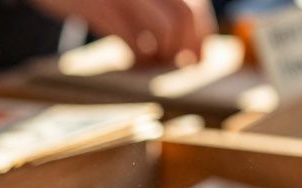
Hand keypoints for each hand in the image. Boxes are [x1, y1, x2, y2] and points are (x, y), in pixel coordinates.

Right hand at [29, 0, 215, 63]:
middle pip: (184, 17)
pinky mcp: (101, 6)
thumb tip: (182, 42)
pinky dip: (137, 57)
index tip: (196, 59)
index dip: (200, 35)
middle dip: (184, 48)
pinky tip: (130, 62)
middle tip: (176, 68)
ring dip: (161, 55)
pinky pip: (132, 39)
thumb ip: (152, 7)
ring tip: (148, 64)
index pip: (193, 6)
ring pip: (164, 29)